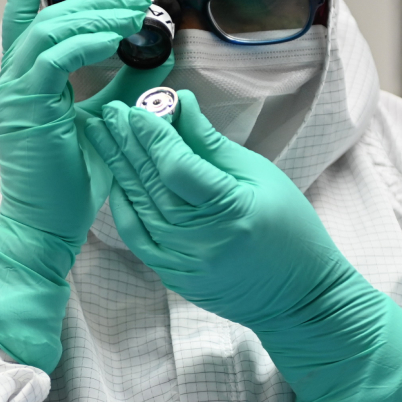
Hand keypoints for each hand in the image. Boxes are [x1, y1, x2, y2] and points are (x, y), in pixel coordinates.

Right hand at [0, 0, 152, 243]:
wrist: (47, 226)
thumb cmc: (72, 182)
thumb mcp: (107, 120)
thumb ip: (125, 85)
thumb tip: (157, 55)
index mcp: (27, 82)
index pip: (22, 20)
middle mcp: (13, 82)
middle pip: (47, 19)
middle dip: (94, 1)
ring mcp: (13, 94)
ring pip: (49, 32)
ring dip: (95, 16)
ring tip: (136, 12)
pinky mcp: (23, 108)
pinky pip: (53, 59)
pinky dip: (84, 42)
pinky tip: (115, 37)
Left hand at [83, 92, 401, 401]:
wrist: (299, 297)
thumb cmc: (289, 228)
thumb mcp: (260, 177)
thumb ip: (212, 144)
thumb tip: (180, 104)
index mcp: (230, 210)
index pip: (177, 167)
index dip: (153, 135)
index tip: (135, 108)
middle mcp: (200, 240)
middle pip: (151, 183)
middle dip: (127, 143)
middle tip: (109, 112)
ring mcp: (182, 263)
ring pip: (138, 207)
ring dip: (119, 169)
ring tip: (103, 137)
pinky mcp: (171, 276)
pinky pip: (137, 236)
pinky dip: (124, 205)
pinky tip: (116, 180)